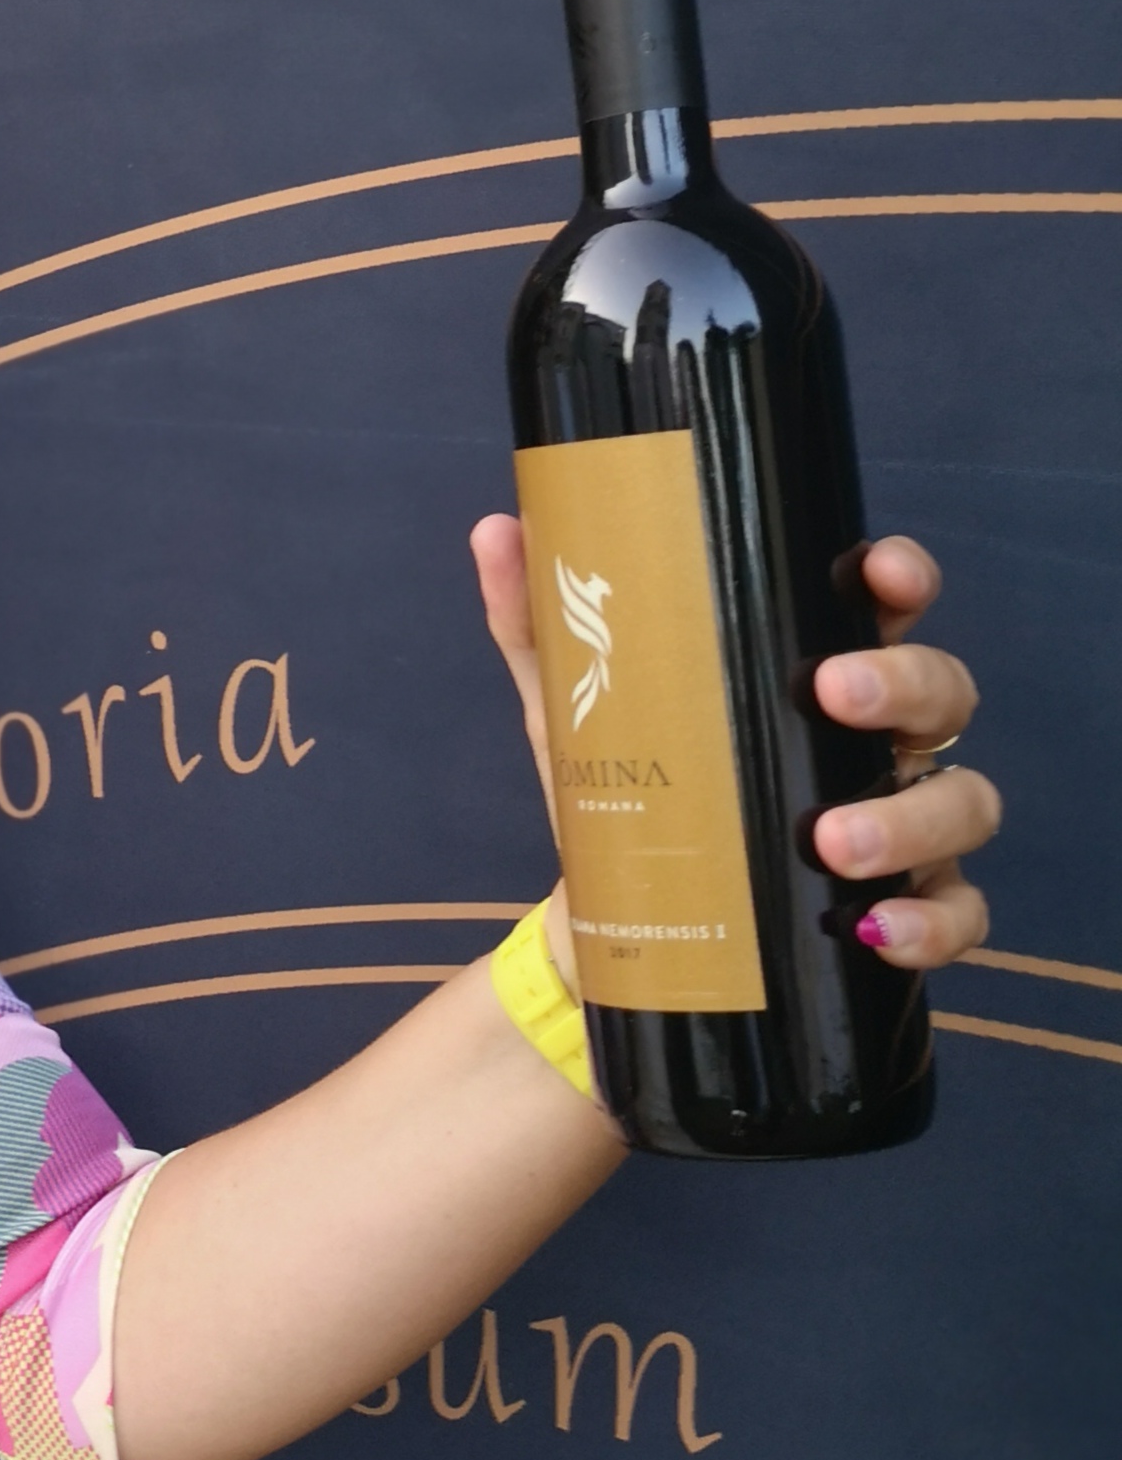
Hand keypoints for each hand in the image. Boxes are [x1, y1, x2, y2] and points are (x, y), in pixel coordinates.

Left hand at [468, 519, 998, 973]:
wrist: (617, 929)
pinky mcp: (899, 910)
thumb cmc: (626, 793)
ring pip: (963, 803)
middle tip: (829, 693)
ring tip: (829, 841)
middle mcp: (874, 742)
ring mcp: (900, 825)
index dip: (903, 578)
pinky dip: (933, 922)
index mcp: (812, 672)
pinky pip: (958, 913)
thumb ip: (538, 624)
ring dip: (911, 817)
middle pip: (942, 691)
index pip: (887, 605)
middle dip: (904, 685)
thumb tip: (495, 529)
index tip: (878, 575)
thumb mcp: (573, 708)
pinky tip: (874, 927)